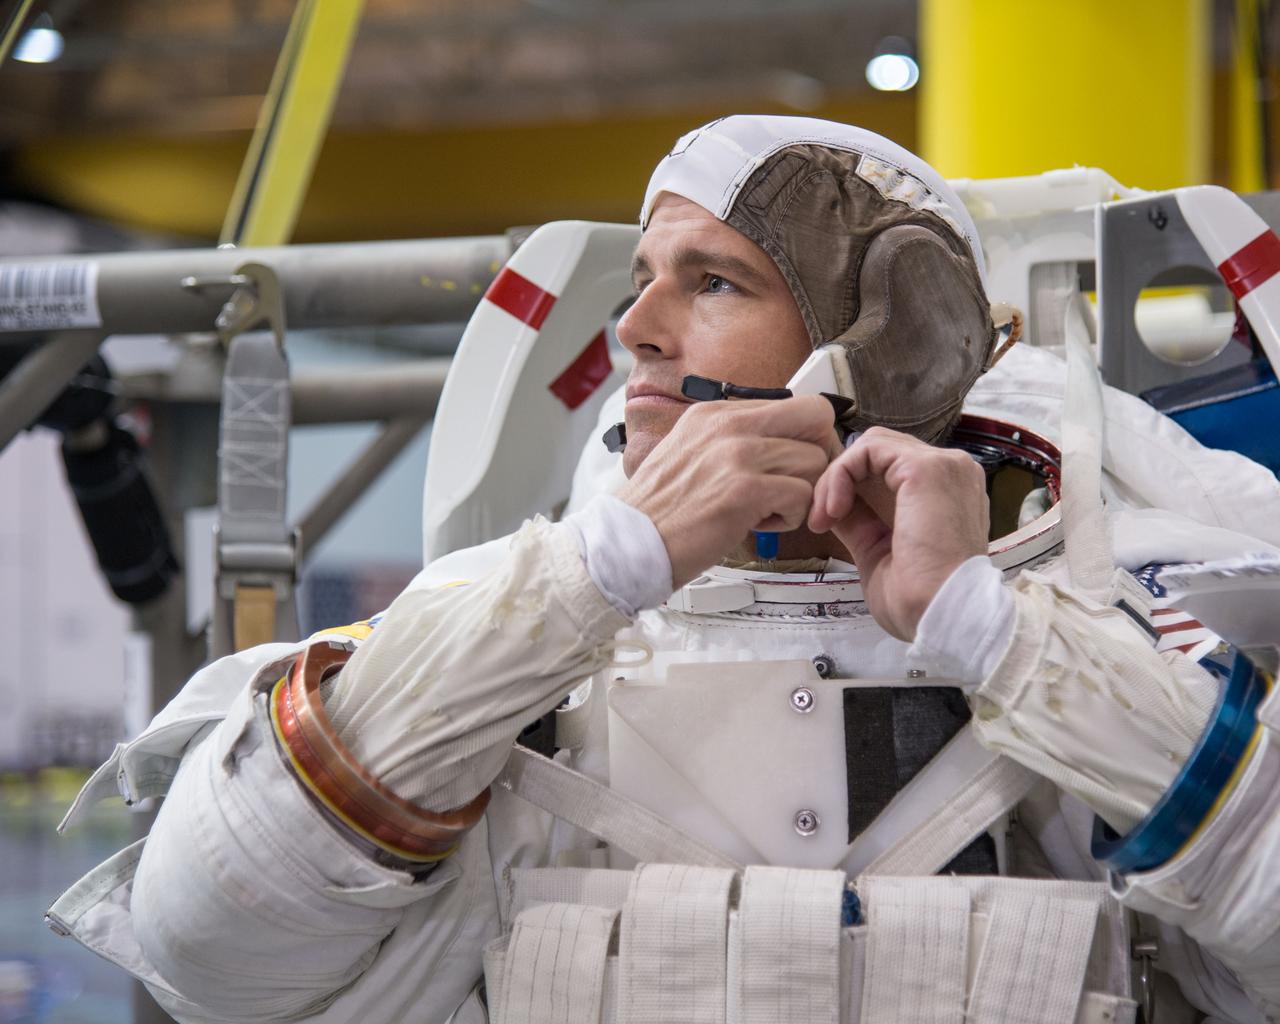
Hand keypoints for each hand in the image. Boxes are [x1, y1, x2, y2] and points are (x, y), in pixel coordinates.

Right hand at [618, 396, 840, 587]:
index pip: (793, 403)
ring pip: (814, 461)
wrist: (629, 542)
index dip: (806, 436)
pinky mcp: (743, 489)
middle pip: (816, 417)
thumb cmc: (660, 511)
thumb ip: (732, 440)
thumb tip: (781, 441)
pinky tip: (757, 524)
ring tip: (764, 509)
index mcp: (714, 412)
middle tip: (797, 484)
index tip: (796, 462)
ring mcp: (736, 454)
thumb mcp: (689, 452)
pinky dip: (787, 518)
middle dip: (818, 455)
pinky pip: (802, 496)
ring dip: (799, 494)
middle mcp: (726, 424)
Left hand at [808, 427, 988, 640]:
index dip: (849, 488)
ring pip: (872, 446)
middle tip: (820, 519)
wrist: (942, 616)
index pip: (888, 469)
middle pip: (879, 453)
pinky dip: (841, 473)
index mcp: (946, 495)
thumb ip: (860, 522)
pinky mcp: (927, 467)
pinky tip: (834, 508)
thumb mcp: (878, 552)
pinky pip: (868, 449)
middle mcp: (952, 474)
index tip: (824, 525)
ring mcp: (944, 466)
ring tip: (825, 515)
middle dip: (839, 481)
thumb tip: (835, 504)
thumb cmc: (919, 601)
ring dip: (837, 477)